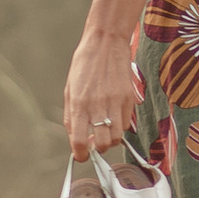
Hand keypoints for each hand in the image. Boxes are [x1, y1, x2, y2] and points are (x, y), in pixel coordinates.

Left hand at [64, 24, 139, 158]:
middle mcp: (97, 106)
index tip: (82, 155)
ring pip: (117, 138)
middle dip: (98, 149)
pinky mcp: (128, 98)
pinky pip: (126, 123)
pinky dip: (120, 125)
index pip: (80, 142)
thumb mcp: (69, 90)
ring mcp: (115, 102)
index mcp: (79, 104)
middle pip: (103, 145)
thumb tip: (75, 138)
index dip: (81, 155)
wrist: (106, 42)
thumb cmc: (84, 65)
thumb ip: (71, 117)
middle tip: (95, 142)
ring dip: (111, 139)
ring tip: (105, 130)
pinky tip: (113, 115)